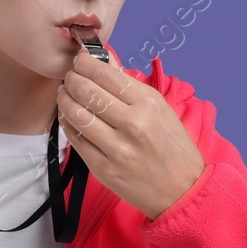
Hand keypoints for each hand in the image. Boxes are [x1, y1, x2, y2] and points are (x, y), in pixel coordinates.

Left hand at [57, 46, 204, 221]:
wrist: (182, 190)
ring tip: (65, 94)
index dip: (86, 63)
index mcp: (149, 104)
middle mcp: (133, 124)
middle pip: (87, 91)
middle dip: (72, 79)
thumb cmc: (172, 146)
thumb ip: (128, 82)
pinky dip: (67, 123)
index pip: (106, 74)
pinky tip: (70, 116)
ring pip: (76, 114)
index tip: (80, 60)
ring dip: (65, 99)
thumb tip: (104, 57)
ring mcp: (117, 148)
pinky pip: (76, 139)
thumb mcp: (159, 108)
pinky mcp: (103, 169)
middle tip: (70, 76)